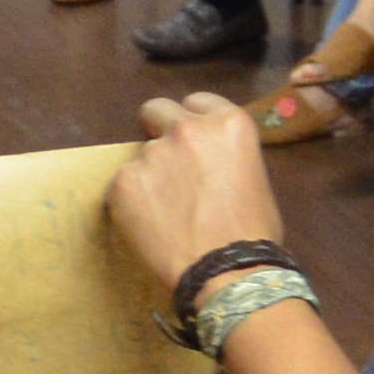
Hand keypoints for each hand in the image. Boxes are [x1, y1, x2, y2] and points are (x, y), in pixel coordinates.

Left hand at [108, 93, 285, 288]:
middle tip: (166, 164)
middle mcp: (187, 129)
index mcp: (227, 123)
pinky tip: (151, 226)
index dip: (193, 122)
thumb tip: (204, 162)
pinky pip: (122, 185)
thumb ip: (223, 154)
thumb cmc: (252, 232)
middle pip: (156, 110)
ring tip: (165, 212)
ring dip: (148, 174)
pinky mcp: (123, 182)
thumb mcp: (252, 174)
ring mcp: (151, 154)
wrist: (227, 271)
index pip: (197, 102)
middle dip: (157, 129)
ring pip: (139, 154)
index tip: (192, 143)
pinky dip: (131, 202)